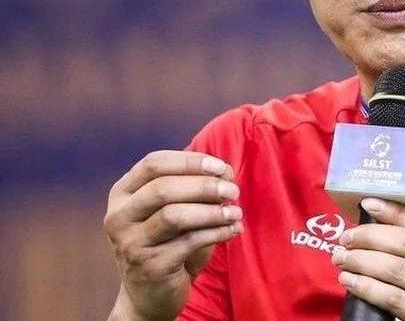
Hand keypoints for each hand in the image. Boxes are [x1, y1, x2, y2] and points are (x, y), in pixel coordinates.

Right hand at [103, 150, 242, 320]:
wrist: (150, 294)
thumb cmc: (167, 240)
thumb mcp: (172, 208)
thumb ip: (192, 185)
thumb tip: (225, 172)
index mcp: (123, 193)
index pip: (153, 163)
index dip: (190, 161)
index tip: (222, 167)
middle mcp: (118, 216)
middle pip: (162, 188)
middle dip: (204, 185)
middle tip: (233, 191)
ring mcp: (130, 243)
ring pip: (174, 215)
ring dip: (212, 211)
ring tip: (236, 213)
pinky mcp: (148, 267)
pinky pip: (188, 242)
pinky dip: (217, 232)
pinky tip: (233, 230)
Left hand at [332, 198, 404, 320]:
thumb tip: (391, 227)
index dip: (394, 212)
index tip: (368, 203)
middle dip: (372, 236)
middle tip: (347, 236)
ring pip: (396, 270)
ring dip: (363, 260)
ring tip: (342, 257)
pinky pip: (393, 299)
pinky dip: (367, 287)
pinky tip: (351, 281)